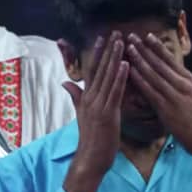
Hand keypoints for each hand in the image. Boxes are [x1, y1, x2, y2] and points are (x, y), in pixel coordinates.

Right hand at [61, 31, 128, 191]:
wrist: (90, 159)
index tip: (103, 37)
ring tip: (122, 41)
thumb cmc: (90, 140)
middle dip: (108, 50)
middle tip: (115, 32)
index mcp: (86, 98)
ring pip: (107, 77)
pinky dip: (120, 78)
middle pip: (99, 69)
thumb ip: (75, 97)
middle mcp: (91, 98)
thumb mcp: (81, 115)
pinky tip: (125, 65)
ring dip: (115, 58)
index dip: (97, 53)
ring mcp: (98, 105)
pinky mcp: (108, 113)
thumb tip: (65, 83)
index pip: (92, 71)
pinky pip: (115, 92)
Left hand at [126, 33, 191, 182]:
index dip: (158, 47)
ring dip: (139, 60)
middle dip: (144, 49)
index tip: (147, 36)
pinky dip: (139, 79)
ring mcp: (173, 96)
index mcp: (190, 80)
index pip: (171, 59)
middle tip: (131, 36)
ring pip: (152, 74)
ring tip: (128, 48)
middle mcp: (181, 85)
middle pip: (159, 63)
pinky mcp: (165, 108)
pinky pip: (149, 91)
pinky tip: (129, 71)